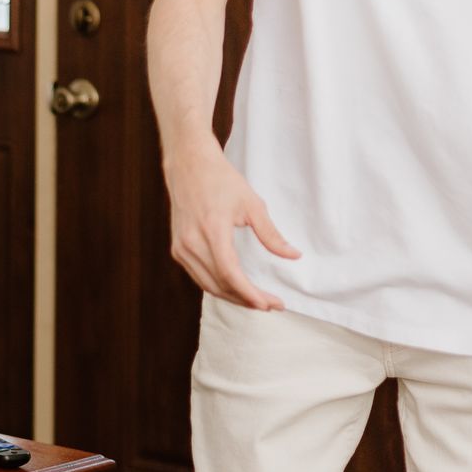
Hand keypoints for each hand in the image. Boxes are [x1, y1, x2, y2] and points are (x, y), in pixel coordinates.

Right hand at [164, 144, 299, 309]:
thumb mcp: (253, 205)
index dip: (250, 294)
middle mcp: (192, 244)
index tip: (270, 303)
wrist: (189, 166)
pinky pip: (199, 276)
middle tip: (271, 304)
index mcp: (212, 231)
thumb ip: (272, 235)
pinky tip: (235, 287)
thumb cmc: (222, 181)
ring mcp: (181, 249)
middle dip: (246, 299)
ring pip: (208, 285)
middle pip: (220, 285)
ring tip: (256, 300)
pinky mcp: (178, 250)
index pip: (231, 274)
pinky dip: (218, 286)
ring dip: (233, 296)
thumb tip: (293, 256)